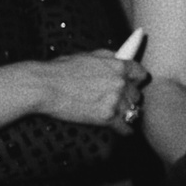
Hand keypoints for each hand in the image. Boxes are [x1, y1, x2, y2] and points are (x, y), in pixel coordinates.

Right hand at [29, 51, 149, 133]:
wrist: (44, 86)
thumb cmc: (61, 69)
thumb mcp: (88, 55)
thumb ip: (109, 58)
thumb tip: (121, 58)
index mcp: (118, 65)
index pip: (141, 74)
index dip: (137, 81)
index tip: (135, 85)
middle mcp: (120, 82)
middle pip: (137, 94)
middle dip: (129, 98)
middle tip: (121, 101)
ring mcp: (115, 100)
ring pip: (133, 111)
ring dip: (127, 113)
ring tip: (122, 115)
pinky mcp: (107, 117)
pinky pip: (125, 127)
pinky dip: (125, 130)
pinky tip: (123, 130)